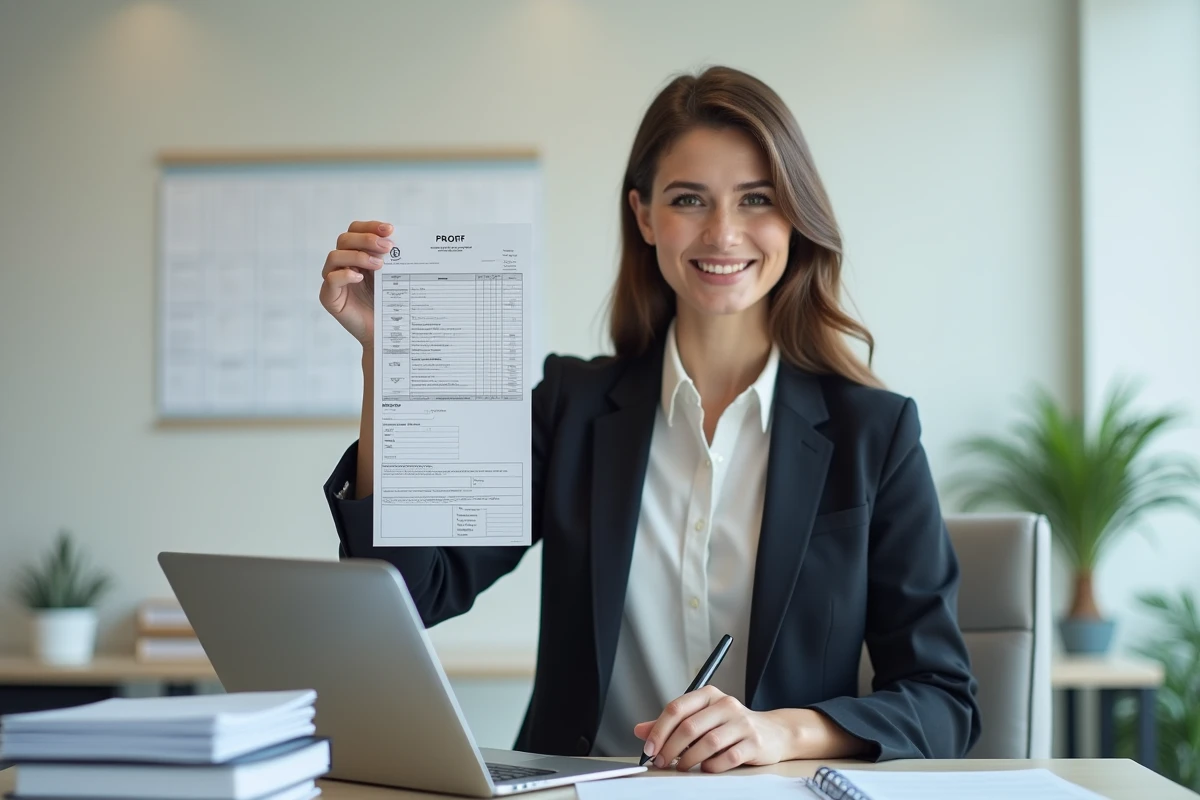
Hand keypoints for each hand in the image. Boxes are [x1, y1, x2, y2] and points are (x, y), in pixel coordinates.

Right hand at [319, 220, 392, 348]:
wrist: (384, 332)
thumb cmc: (387, 303)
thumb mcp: (391, 276)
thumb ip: (391, 258)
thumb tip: (400, 238)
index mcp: (356, 254)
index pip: (356, 230)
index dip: (370, 226)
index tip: (390, 229)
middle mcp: (342, 264)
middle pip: (344, 239)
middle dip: (367, 239)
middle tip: (387, 247)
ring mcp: (333, 280)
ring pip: (335, 256)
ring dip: (358, 256)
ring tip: (379, 265)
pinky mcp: (329, 297)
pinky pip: (331, 279)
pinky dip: (345, 274)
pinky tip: (359, 277)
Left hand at [634, 685, 792, 772]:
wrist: (773, 733)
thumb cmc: (731, 726)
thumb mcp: (701, 719)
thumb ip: (671, 724)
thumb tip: (640, 730)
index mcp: (709, 695)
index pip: (676, 708)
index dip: (658, 730)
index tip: (649, 748)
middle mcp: (725, 704)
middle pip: (689, 726)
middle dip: (670, 748)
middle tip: (661, 762)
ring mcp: (741, 723)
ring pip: (707, 743)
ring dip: (688, 760)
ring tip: (682, 767)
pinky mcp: (754, 742)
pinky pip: (727, 757)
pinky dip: (712, 766)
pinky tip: (706, 768)